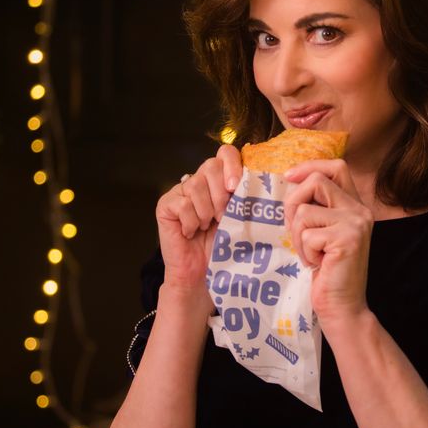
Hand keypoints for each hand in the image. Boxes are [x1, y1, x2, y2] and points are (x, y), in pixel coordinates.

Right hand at [156, 144, 241, 310]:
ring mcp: (180, 191)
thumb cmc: (224, 247)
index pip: (225, 153)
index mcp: (220, 180)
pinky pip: (182, 204)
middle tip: (222, 216)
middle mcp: (198, 181)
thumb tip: (261, 178)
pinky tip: (191, 232)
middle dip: (221, 193)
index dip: (232, 165)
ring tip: (207, 226)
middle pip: (210, 165)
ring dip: (206, 211)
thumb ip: (246, 195)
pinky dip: (191, 221)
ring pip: (195, 185)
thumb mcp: (241, 217)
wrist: (202, 273)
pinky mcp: (165, 205)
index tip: (236, 187)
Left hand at [282, 160, 372, 325]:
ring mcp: (355, 223)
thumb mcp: (322, 232)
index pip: (336, 167)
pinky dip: (304, 252)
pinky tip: (318, 264)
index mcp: (355, 206)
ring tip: (312, 254)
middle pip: (316, 182)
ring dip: (298, 236)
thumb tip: (290, 182)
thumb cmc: (327, 271)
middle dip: (293, 203)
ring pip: (305, 211)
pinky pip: (307, 234)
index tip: (289, 176)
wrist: (343, 306)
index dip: (310, 167)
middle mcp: (360, 210)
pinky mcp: (346, 239)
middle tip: (294, 229)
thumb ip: (316, 208)